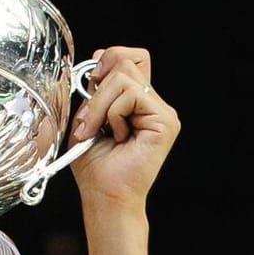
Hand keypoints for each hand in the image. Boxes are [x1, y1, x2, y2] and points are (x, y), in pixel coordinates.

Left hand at [68, 47, 178, 208]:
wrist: (105, 196)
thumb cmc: (96, 166)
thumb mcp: (87, 116)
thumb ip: (96, 87)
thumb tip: (98, 58)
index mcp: (139, 102)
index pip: (131, 58)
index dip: (109, 60)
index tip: (91, 83)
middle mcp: (154, 104)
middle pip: (126, 60)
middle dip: (98, 86)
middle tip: (91, 118)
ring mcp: (163, 113)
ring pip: (125, 76)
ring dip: (101, 104)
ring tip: (100, 132)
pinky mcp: (166, 122)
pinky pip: (131, 95)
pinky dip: (113, 114)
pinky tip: (118, 137)